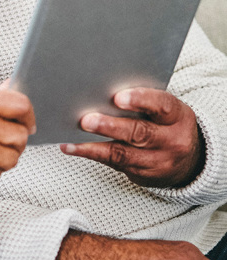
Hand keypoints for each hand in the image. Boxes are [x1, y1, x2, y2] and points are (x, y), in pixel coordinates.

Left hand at [59, 88, 203, 186]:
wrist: (190, 160)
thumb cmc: (167, 123)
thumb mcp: (165, 109)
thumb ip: (143, 99)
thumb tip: (102, 85)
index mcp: (178, 117)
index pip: (162, 106)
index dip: (140, 100)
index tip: (117, 97)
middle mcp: (172, 141)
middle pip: (140, 133)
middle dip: (110, 126)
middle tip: (86, 120)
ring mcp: (158, 161)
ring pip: (124, 154)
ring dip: (94, 146)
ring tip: (72, 140)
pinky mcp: (142, 174)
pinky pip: (113, 164)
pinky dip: (90, 154)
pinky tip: (70, 147)